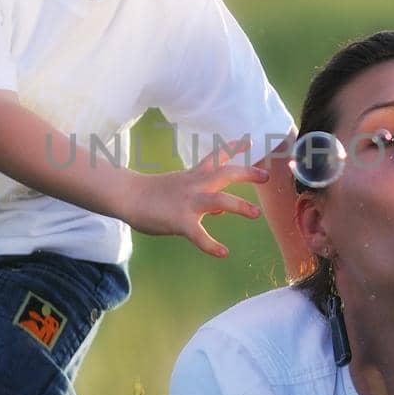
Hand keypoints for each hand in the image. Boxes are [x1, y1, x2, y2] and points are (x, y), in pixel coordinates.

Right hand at [120, 138, 268, 257]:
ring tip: (256, 214)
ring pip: (219, 202)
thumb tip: (222, 212)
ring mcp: (188, 203)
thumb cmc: (152, 194)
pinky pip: (199, 235)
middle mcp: (195, 185)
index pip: (216, 157)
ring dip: (240, 206)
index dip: (234, 148)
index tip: (250, 141)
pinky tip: (223, 252)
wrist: (128, 196)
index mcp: (194, 176)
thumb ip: (203, 198)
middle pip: (225, 173)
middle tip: (266, 176)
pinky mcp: (180, 221)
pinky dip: (212, 245)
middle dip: (247, 173)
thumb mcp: (180, 189)